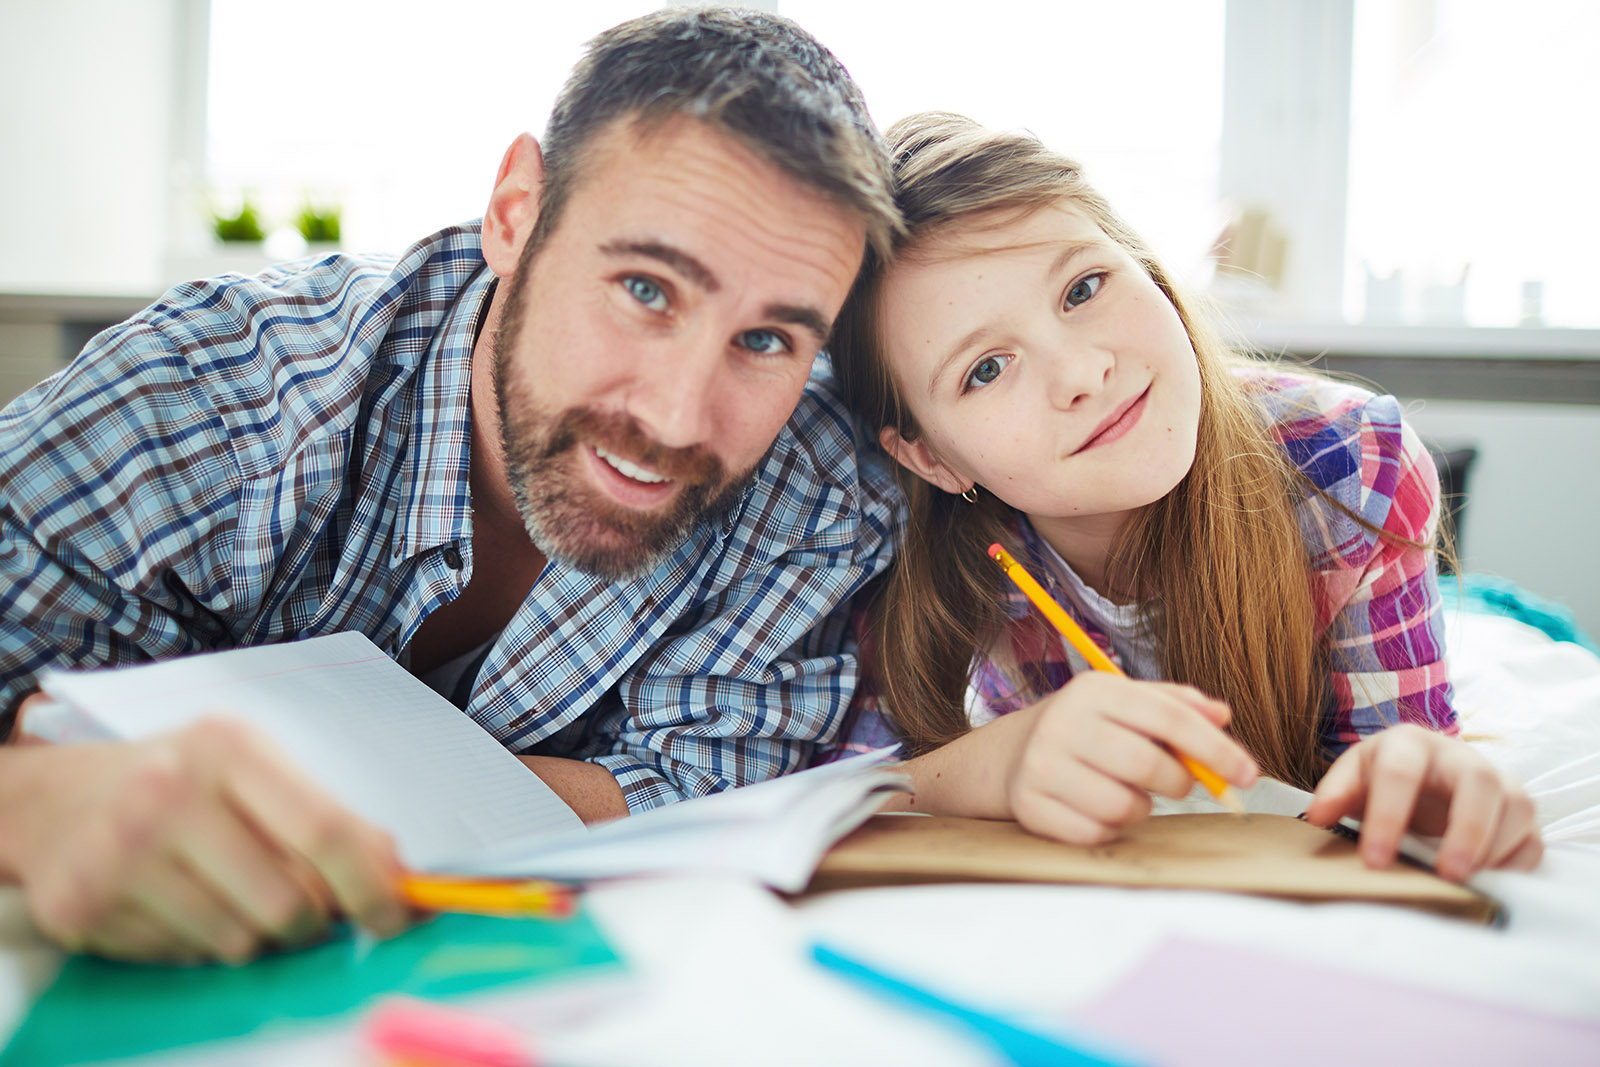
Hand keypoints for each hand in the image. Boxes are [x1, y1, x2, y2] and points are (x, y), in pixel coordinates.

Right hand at [7, 707, 408, 961]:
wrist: (55, 799)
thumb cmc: (179, 781)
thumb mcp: (252, 769)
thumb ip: (323, 817)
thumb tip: (396, 878)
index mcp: (227, 747)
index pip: (324, 830)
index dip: (372, 884)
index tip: (400, 914)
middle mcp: (168, 794)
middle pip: (287, 902)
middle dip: (313, 920)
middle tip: (305, 906)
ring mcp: (119, 853)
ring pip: (240, 941)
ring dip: (257, 935)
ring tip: (230, 892)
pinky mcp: (82, 906)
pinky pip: (186, 957)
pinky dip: (202, 943)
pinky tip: (179, 903)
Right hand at [999, 673, 1257, 844]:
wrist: (1010, 755)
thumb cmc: (1087, 728)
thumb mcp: (1126, 703)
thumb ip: (1176, 705)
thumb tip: (1222, 715)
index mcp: (1095, 690)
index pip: (1168, 717)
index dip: (1216, 748)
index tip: (1248, 774)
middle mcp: (1063, 722)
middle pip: (1147, 765)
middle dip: (1180, 783)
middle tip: (1178, 784)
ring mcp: (1042, 765)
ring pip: (1123, 806)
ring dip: (1141, 808)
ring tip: (1127, 792)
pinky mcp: (1030, 805)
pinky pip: (1095, 833)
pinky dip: (1110, 828)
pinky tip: (1098, 809)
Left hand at [1303, 724, 1542, 880]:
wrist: (1424, 772)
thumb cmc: (1383, 777)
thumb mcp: (1354, 776)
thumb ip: (1336, 794)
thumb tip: (1317, 817)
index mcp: (1409, 743)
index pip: (1400, 772)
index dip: (1387, 817)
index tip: (1374, 861)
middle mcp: (1461, 757)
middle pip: (1478, 782)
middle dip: (1465, 830)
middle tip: (1445, 874)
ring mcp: (1498, 782)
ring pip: (1516, 807)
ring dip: (1494, 848)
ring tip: (1466, 882)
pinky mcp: (1521, 812)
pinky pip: (1533, 838)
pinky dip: (1516, 864)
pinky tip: (1490, 882)